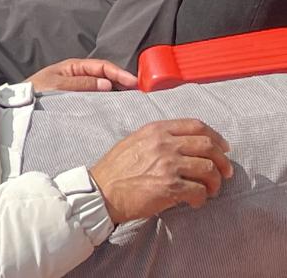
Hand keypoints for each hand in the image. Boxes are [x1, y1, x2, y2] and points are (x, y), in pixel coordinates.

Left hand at [27, 58, 137, 92]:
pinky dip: (110, 100)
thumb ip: (81, 84)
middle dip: (124, 81)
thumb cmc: (36, 90)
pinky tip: (119, 107)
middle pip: (107, 75)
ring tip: (135, 100)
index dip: (119, 73)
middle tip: (142, 91)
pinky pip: (98, 97)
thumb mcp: (57, 86)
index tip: (134, 82)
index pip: (102, 66)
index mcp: (74, 67)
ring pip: (104, 87)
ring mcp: (80, 87)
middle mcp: (80, 75)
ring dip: (119, 91)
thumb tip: (107, 84)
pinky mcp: (79, 99)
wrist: (21, 102)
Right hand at [90, 119, 231, 223]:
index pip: (196, 125)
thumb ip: (159, 138)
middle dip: (223, 161)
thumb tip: (186, 144)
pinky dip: (202, 198)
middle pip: (208, 146)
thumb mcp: (135, 141)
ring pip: (209, 169)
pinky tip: (194, 202)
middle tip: (225, 173)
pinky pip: (200, 191)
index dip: (215, 137)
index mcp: (156, 130)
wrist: (102, 191)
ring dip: (215, 183)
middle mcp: (164, 144)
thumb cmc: (116, 168)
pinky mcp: (170, 186)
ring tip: (210, 191)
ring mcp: (168, 165)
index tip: (224, 148)